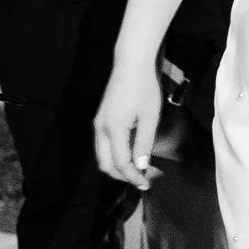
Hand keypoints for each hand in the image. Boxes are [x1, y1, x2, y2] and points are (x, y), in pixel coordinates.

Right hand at [93, 54, 162, 190]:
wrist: (131, 64)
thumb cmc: (144, 88)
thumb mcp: (150, 117)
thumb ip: (144, 143)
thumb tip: (141, 166)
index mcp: (113, 129)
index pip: (121, 164)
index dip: (134, 177)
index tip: (147, 184)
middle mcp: (100, 129)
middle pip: (105, 164)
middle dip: (123, 176)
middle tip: (144, 179)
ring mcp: (98, 124)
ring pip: (102, 156)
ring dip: (118, 167)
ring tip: (140, 170)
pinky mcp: (101, 120)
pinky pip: (104, 146)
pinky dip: (115, 156)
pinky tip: (133, 155)